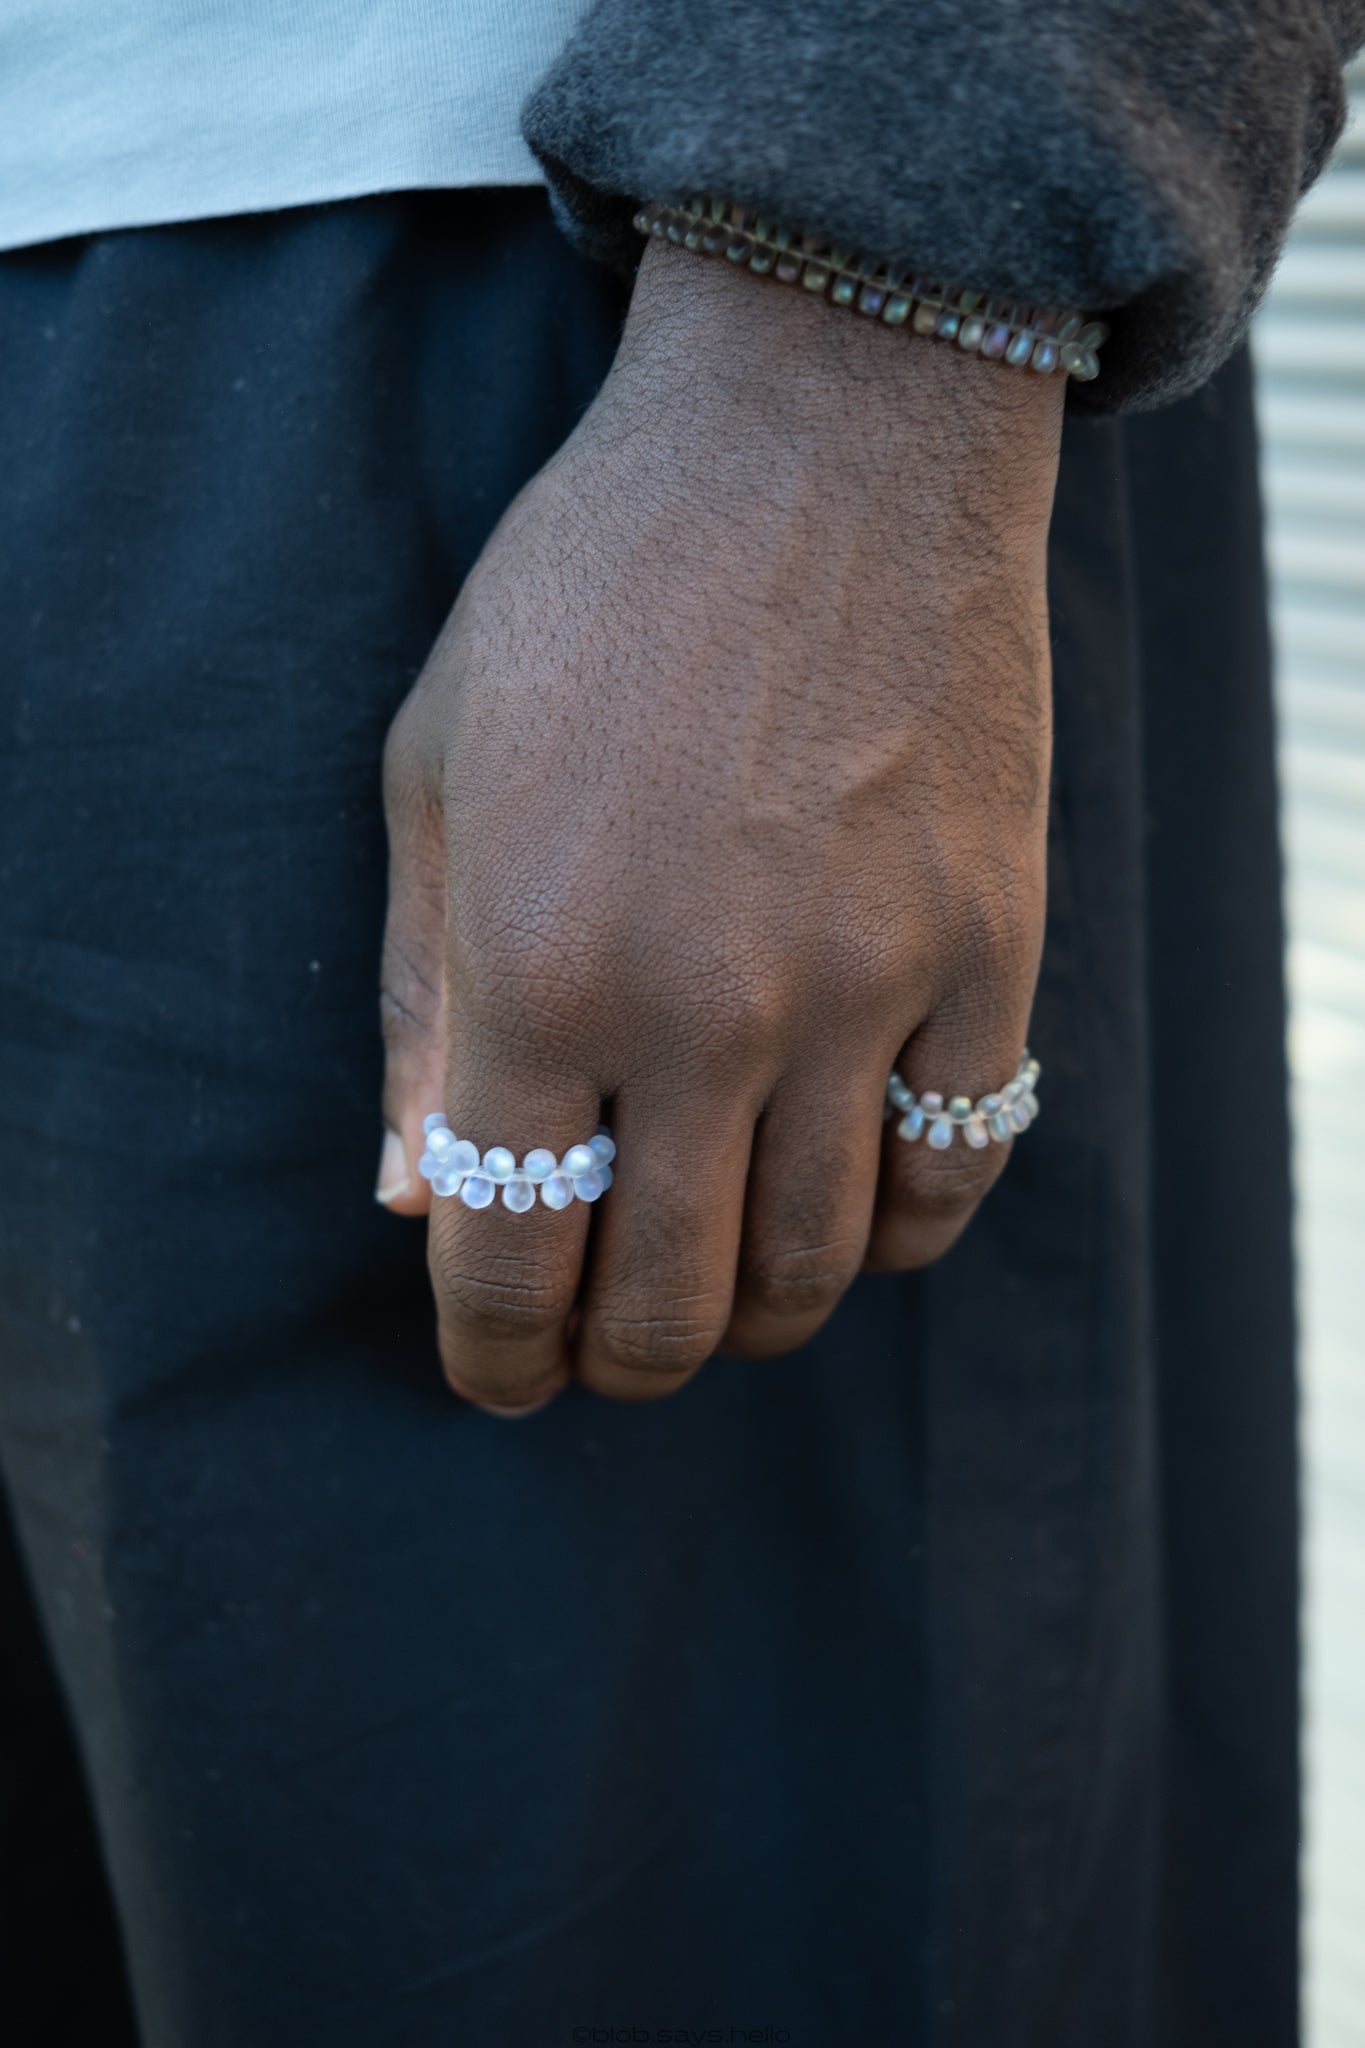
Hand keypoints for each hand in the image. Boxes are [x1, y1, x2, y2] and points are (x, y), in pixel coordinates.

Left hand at [377, 239, 1063, 1412]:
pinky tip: (853, 1206)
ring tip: (724, 1288)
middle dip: (620, 1360)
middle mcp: (703, 1011)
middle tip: (606, 1346)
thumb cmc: (595, 591)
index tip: (499, 1375)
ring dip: (757, 1316)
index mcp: (534, 972)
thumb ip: (414, 1007)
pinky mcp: (988, 951)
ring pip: (819, 1267)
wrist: (822, 438)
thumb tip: (413, 1200)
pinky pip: (953, 1170)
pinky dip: (897, 1231)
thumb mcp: (435, 771)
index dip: (494, 1357)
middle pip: (672, 1304)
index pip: (508, 1259)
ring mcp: (864, 987)